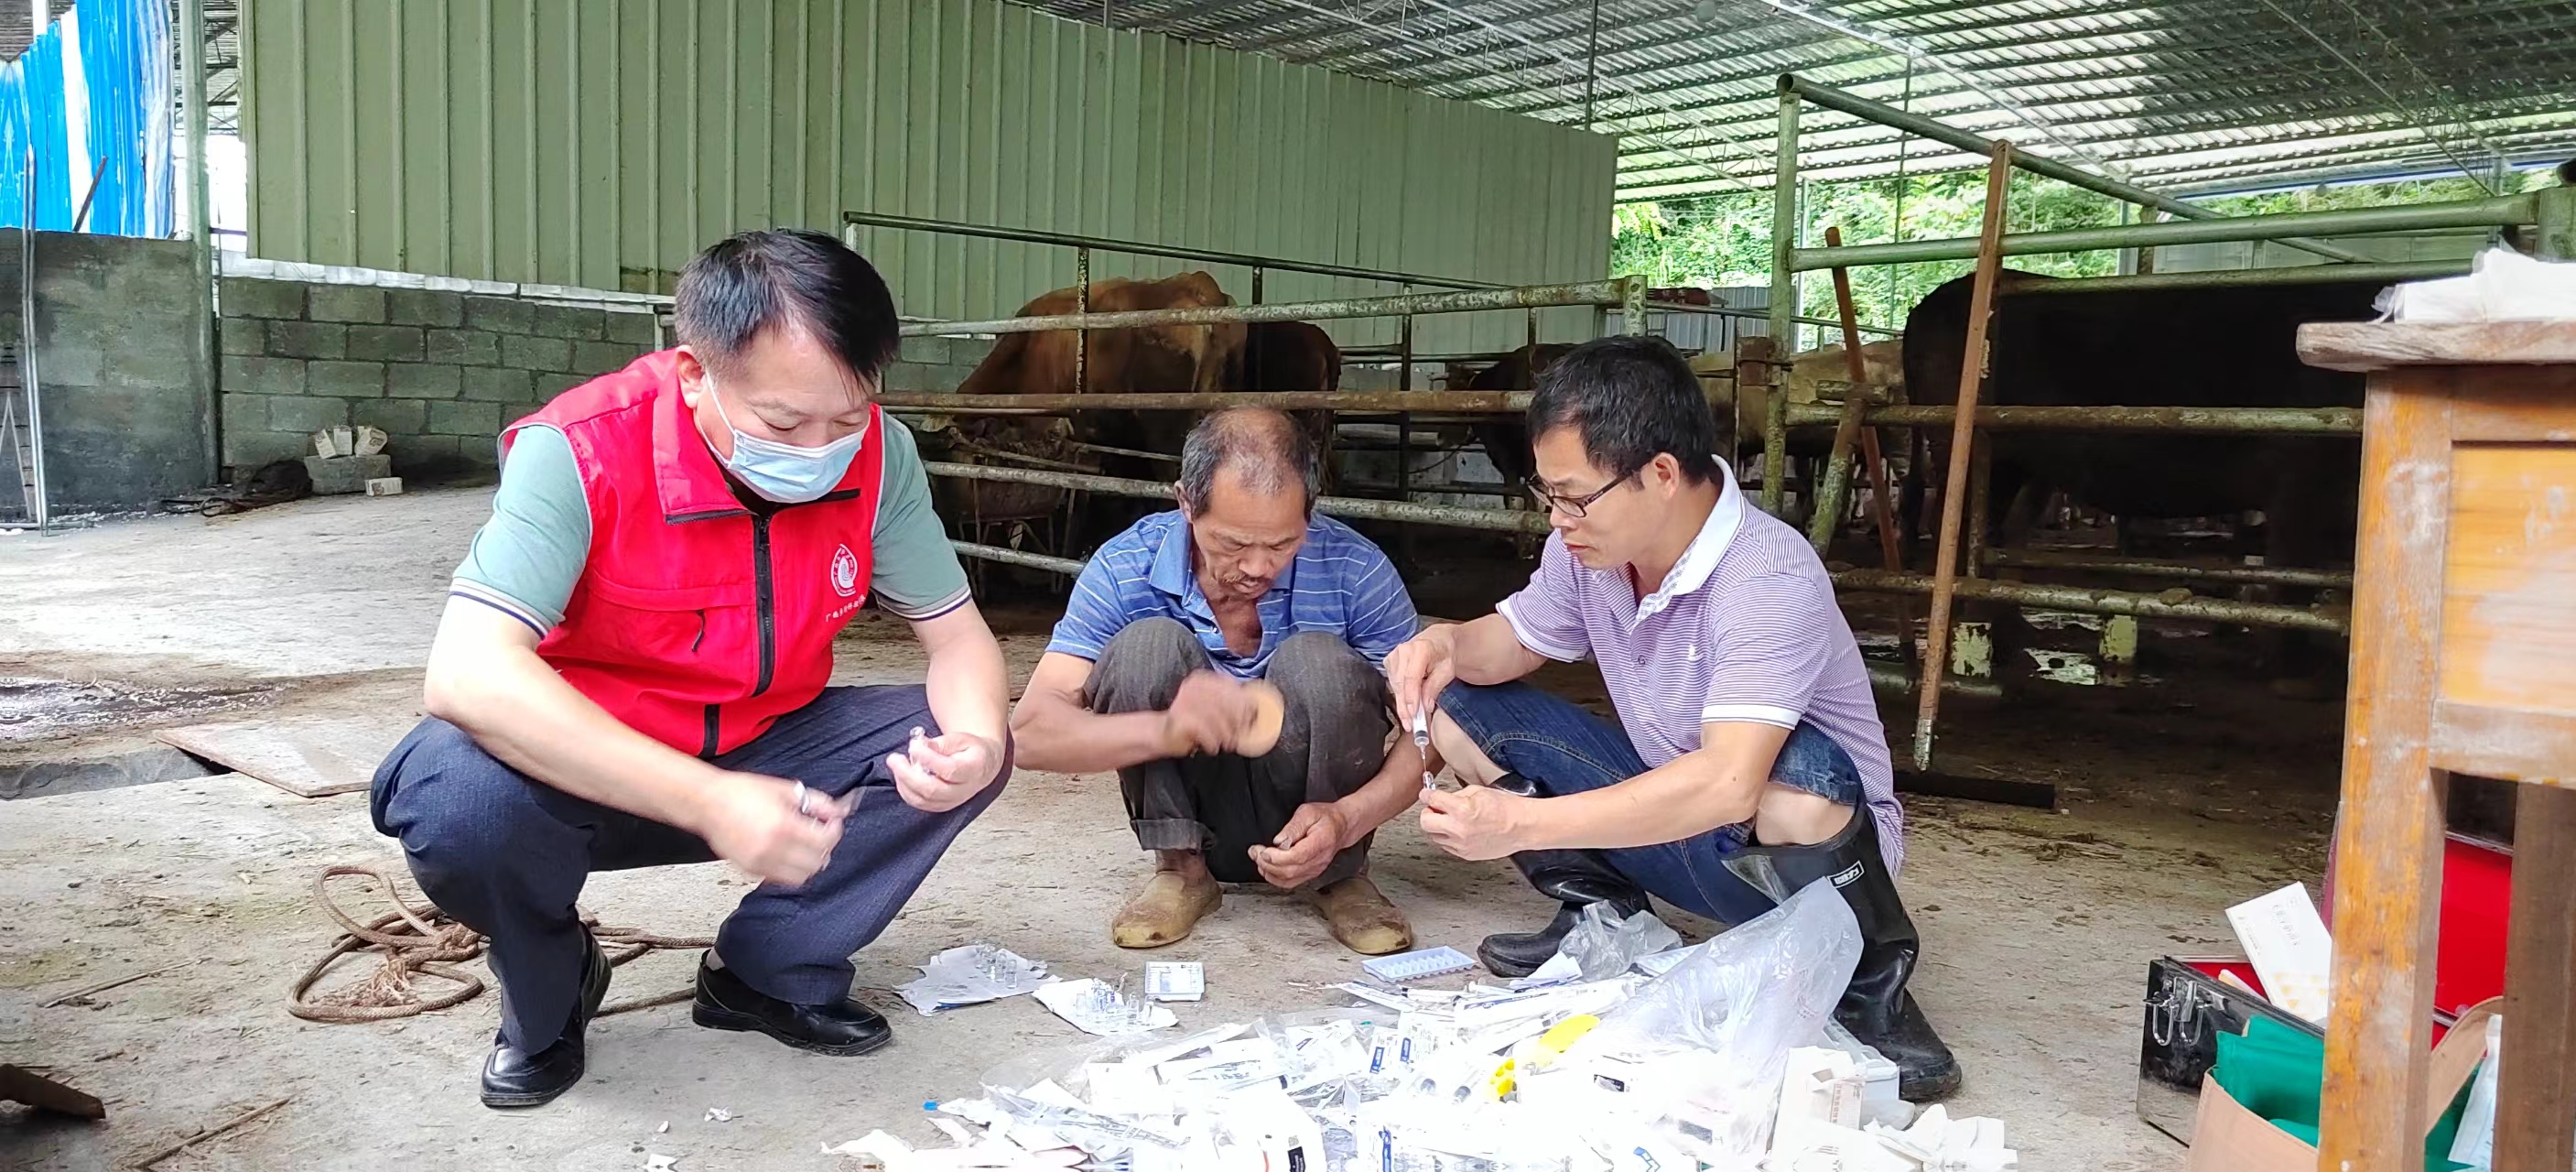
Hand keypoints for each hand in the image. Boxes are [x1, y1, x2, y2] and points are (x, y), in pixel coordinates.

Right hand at [698, 772, 850, 885]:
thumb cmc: (740, 792)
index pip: (824, 841)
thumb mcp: (784, 789)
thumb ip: (815, 802)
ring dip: (809, 863)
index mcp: (783, 826)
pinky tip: (788, 853)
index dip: (834, 831)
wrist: (707, 803)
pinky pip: (780, 879)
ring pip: (800, 877)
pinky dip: (791, 870)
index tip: (833, 823)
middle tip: (821, 834)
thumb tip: (837, 810)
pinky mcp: (750, 871)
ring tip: (805, 846)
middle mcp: (772, 849)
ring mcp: (760, 863)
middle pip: (816, 862)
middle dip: (824, 847)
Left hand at [886, 730, 1003, 812]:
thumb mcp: (961, 738)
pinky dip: (906, 790)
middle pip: (932, 790)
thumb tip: (920, 746)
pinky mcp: (941, 806)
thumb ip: (941, 743)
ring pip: (923, 800)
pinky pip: (920, 804)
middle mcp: (963, 790)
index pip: (949, 770)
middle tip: (894, 759)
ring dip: (904, 782)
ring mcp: (952, 801)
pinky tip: (901, 776)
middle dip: (908, 774)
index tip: (914, 747)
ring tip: (896, 764)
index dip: (928, 759)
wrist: (982, 765)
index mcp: (973, 770)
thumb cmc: (971, 750)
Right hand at [1158, 671, 1259, 756]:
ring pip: (1218, 717)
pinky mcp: (1180, 718)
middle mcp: (1193, 687)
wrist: (1161, 733)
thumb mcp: (1210, 707)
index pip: (1230, 685)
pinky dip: (1212, 742)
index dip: (1244, 701)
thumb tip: (1254, 709)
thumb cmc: (1192, 722)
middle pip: (1226, 701)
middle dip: (1238, 720)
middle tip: (1241, 733)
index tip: (1252, 716)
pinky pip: (1205, 731)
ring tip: (1228, 743)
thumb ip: (1227, 703)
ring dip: (1226, 734)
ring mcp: (1185, 701)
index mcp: (1201, 679)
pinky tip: (1213, 747)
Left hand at [1247, 802, 1348, 888]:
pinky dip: (1275, 878)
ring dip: (1269, 872)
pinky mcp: (1311, 873)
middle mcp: (1319, 860)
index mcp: (1321, 842)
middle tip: (1255, 852)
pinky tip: (1267, 868)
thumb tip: (1278, 841)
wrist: (1341, 826)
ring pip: (1289, 880)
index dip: (1277, 857)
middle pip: (1290, 871)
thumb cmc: (1325, 817)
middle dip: (1267, 864)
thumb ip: (1293, 827)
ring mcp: (1316, 869)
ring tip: (1258, 859)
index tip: (1263, 850)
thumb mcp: (1307, 812)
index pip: (1298, 856)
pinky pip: (1291, 882)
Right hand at [1385, 625, 1457, 731]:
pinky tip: (1405, 706)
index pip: (1412, 678)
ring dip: (1401, 704)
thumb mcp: (1447, 671)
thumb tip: (1426, 707)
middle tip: (1410, 725)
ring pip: (1395, 685)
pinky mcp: (1389, 661)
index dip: (1411, 698)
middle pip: (1400, 684)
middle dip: (1405, 707)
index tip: (1413, 714)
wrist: (1438, 640)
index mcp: (1420, 649)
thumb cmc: (1444, 655)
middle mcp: (1403, 650)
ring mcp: (1394, 655)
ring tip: (1409, 720)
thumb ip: (1434, 687)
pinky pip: (1392, 682)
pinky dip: (1399, 695)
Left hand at [1420, 784, 1529, 861]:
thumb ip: (1456, 795)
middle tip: (1434, 808)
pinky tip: (1458, 830)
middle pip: (1425, 822)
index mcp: (1461, 810)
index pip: (1431, 800)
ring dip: (1438, 827)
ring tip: (1449, 820)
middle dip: (1427, 813)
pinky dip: (1448, 838)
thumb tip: (1442, 799)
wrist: (1523, 826)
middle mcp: (1458, 829)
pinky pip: (1447, 846)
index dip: (1427, 794)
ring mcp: (1462, 845)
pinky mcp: (1466, 854)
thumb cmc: (1506, 808)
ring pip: (1434, 836)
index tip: (1426, 794)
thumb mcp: (1478, 792)